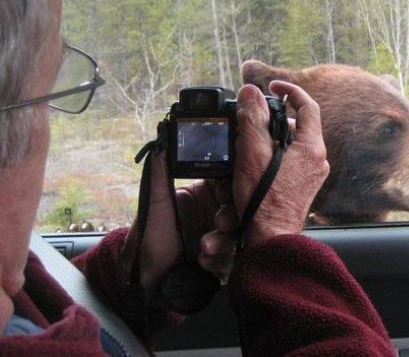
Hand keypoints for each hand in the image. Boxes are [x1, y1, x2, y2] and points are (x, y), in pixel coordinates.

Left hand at [121, 153, 234, 290]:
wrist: (148, 282)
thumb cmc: (149, 240)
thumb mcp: (155, 206)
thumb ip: (161, 176)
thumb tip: (160, 147)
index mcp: (204, 194)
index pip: (228, 182)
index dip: (230, 186)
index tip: (224, 192)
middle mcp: (216, 212)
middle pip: (239, 208)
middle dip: (231, 217)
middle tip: (219, 223)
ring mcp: (222, 236)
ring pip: (239, 234)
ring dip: (223, 241)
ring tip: (203, 248)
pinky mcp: (225, 259)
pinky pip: (234, 257)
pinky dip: (220, 261)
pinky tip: (202, 262)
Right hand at [233, 81, 329, 248]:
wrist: (271, 241)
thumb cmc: (264, 202)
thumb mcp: (252, 154)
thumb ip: (252, 120)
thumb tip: (251, 92)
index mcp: (312, 148)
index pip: (307, 106)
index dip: (290, 91)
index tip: (273, 86)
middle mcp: (317, 161)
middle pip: (296, 127)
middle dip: (273, 119)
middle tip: (252, 118)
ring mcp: (311, 176)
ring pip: (291, 145)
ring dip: (270, 139)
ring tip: (248, 142)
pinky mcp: (300, 189)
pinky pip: (289, 163)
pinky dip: (272, 157)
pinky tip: (253, 164)